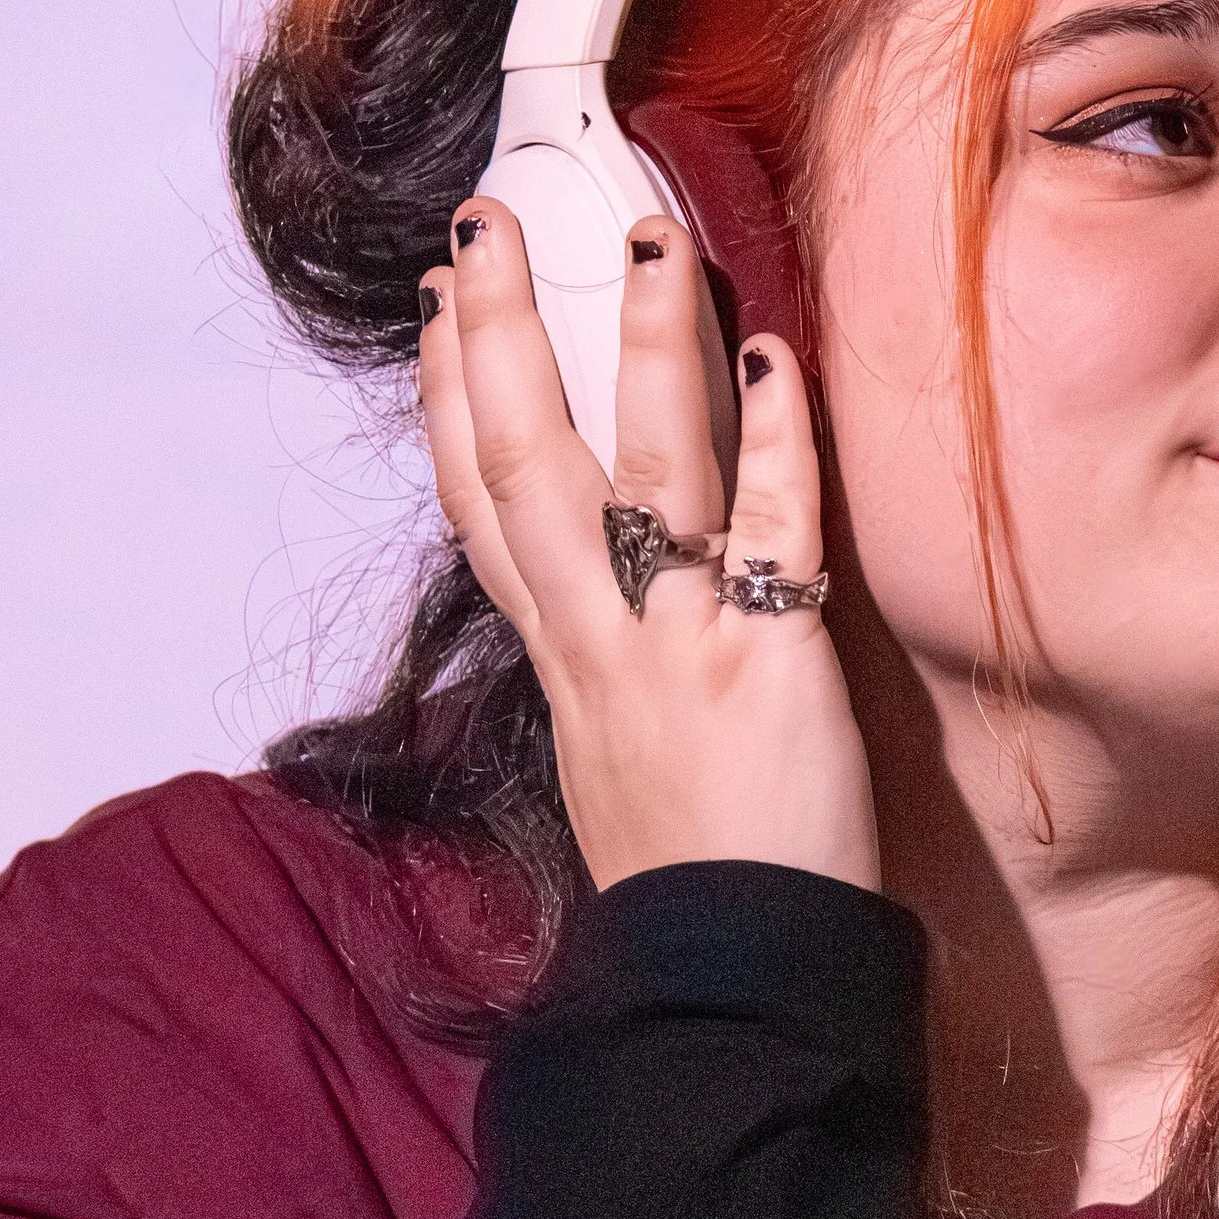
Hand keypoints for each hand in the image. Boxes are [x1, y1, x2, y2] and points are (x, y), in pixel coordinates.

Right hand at [418, 200, 881, 895]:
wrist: (736, 997)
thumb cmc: (695, 884)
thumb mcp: (611, 765)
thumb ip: (605, 671)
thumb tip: (605, 606)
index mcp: (562, 665)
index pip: (481, 511)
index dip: (449, 403)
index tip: (442, 308)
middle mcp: (601, 643)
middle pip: (523, 465)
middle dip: (499, 337)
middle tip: (489, 221)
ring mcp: (679, 648)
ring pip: (644, 474)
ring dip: (642, 350)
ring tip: (647, 237)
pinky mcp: (769, 667)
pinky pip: (774, 534)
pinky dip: (776, 442)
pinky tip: (773, 356)